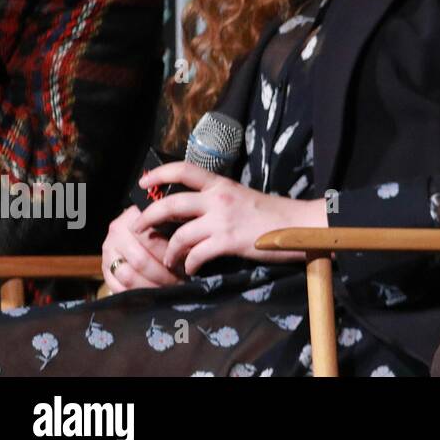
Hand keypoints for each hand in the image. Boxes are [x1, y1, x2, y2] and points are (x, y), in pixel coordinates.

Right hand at [101, 205, 183, 293]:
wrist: (137, 225)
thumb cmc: (160, 224)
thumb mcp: (169, 220)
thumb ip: (178, 230)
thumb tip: (194, 251)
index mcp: (134, 218)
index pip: (152, 241)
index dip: (171, 255)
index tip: (187, 265)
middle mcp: (117, 232)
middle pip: (141, 261)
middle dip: (164, 276)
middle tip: (181, 283)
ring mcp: (108, 251)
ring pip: (129, 276)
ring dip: (151, 287)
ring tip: (168, 290)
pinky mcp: (104, 268)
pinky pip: (117, 287)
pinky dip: (135, 294)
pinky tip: (151, 296)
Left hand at [135, 162, 328, 275]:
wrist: (300, 225)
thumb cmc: (274, 215)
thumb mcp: (243, 198)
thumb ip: (219, 201)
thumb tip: (194, 211)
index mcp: (222, 184)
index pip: (184, 169)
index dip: (159, 173)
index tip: (142, 182)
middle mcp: (219, 198)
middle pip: (170, 204)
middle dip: (148, 218)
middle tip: (138, 228)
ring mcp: (223, 220)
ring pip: (180, 235)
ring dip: (169, 252)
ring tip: (169, 261)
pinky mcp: (229, 241)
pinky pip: (197, 255)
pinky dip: (190, 265)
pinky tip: (192, 270)